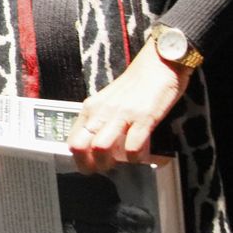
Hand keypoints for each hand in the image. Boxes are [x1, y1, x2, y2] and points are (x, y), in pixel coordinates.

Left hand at [68, 41, 189, 174]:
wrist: (161, 62)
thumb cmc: (138, 82)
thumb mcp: (111, 99)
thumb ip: (102, 118)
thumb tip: (97, 144)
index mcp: (92, 107)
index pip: (72, 139)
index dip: (78, 158)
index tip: (89, 166)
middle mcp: (102, 110)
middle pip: (80, 146)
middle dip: (89, 165)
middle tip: (104, 170)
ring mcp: (122, 114)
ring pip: (100, 148)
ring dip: (109, 164)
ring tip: (121, 165)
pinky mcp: (143, 117)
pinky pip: (133, 147)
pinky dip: (136, 158)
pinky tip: (142, 157)